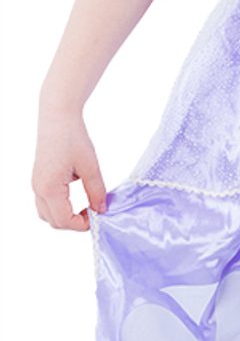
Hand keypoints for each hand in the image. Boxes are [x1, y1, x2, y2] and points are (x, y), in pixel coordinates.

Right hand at [32, 108, 107, 230]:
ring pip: (47, 214)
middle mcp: (38, 189)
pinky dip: (59, 206)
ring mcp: (36, 184)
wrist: (57, 116)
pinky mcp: (39, 179)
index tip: (98, 216)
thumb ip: (96, 191)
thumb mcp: (90, 166)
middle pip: (54, 221)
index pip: (64, 220)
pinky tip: (75, 197)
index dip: (82, 224)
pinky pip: (45, 202)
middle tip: (93, 212)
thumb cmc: (72, 137)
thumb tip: (101, 210)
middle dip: (74, 223)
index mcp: (49, 188)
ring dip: (65, 216)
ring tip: (84, 206)